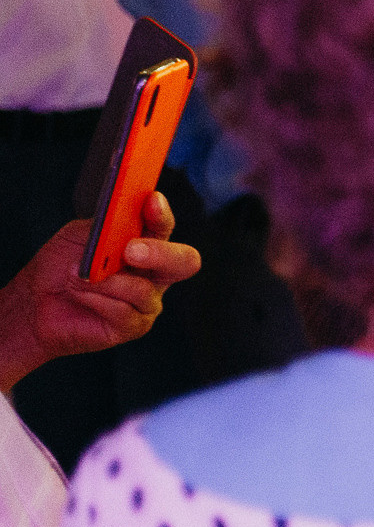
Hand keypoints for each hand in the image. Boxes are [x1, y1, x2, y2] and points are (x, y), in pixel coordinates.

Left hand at [0, 192, 200, 392]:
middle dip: (159, 253)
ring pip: (143, 289)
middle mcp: (155, 272)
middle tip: (130, 251)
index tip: (151, 201)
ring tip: (75, 277)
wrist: (35, 304)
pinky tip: (79, 294)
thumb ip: (104, 226)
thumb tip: (121, 222)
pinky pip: (124, 311)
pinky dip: (95, 299)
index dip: (161, 215)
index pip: (164, 227)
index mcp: (146, 243)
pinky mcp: (134, 325)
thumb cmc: (60, 267)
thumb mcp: (79, 236)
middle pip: (185, 261)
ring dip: (103, 282)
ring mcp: (147, 301)